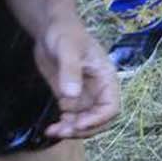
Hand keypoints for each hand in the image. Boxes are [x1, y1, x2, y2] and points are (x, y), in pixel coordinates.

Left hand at [34, 22, 119, 138]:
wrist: (49, 29)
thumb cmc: (64, 33)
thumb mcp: (67, 48)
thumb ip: (70, 71)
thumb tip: (72, 96)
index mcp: (107, 78)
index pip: (111, 108)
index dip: (98, 120)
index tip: (79, 124)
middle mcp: (99, 91)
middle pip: (99, 120)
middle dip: (83, 129)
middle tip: (63, 131)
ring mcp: (85, 96)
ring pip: (84, 123)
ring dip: (71, 131)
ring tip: (53, 131)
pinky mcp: (71, 99)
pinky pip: (72, 119)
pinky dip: (63, 126)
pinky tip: (50, 128)